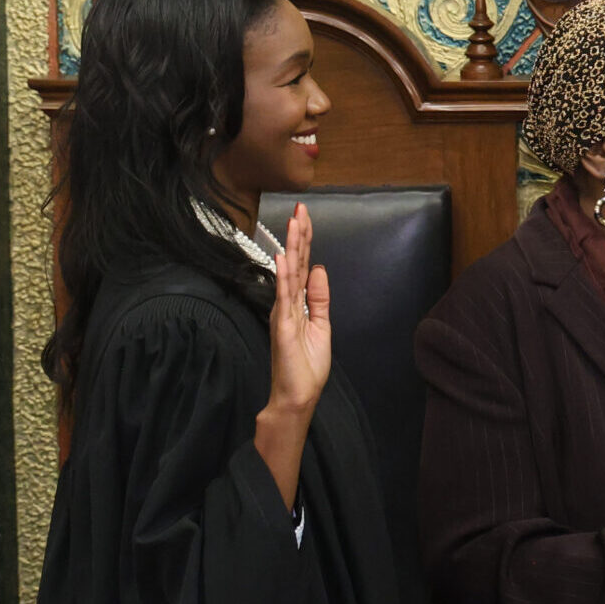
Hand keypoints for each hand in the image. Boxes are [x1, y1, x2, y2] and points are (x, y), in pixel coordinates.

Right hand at [253, 203, 328, 509]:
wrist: (297, 395)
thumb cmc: (307, 366)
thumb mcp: (322, 325)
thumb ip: (319, 298)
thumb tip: (319, 269)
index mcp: (298, 303)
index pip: (302, 265)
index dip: (305, 241)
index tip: (306, 216)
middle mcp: (287, 303)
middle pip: (293, 263)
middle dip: (298, 235)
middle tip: (301, 208)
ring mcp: (283, 313)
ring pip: (287, 274)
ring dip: (292, 248)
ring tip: (295, 224)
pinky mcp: (283, 326)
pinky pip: (284, 298)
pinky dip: (283, 277)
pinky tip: (282, 259)